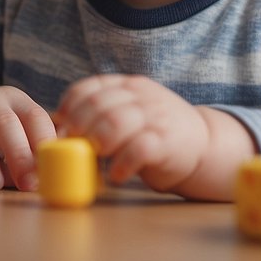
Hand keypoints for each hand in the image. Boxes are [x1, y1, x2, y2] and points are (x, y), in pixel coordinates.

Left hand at [56, 74, 212, 194]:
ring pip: (116, 122)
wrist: (203, 143)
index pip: (90, 86)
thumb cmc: (155, 130)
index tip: (61, 126)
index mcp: (128, 85)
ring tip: (93, 159)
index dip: (70, 106)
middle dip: (80, 127)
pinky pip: (138, 149)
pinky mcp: (166, 142)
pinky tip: (116, 175)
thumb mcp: (130, 111)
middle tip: (73, 148)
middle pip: (99, 105)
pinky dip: (121, 164)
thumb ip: (100, 113)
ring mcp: (155, 117)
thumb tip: (57, 125)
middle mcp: (141, 96)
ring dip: (98, 143)